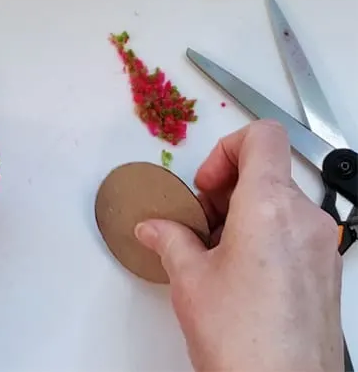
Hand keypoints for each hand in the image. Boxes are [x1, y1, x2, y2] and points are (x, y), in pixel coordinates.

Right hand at [135, 120, 343, 370]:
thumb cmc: (244, 343)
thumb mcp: (190, 280)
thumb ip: (170, 239)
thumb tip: (156, 228)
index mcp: (270, 208)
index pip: (262, 137)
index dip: (226, 149)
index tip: (206, 184)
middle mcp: (305, 219)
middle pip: (268, 170)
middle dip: (226, 189)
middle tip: (200, 221)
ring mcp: (321, 245)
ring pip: (280, 201)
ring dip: (243, 213)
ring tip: (213, 252)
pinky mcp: (325, 269)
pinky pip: (292, 230)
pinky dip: (262, 234)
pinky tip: (236, 271)